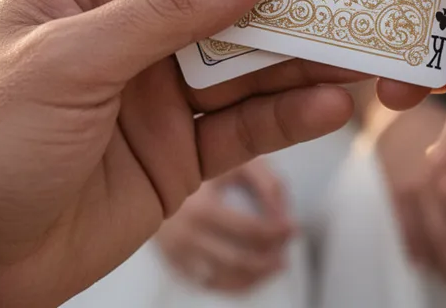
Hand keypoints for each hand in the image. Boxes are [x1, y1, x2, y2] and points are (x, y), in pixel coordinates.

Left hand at [0, 0, 369, 306]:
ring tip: (361, 44)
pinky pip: (244, 128)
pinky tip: (330, 104)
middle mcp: (128, 32)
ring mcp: (158, 94)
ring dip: (301, 56)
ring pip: (245, 65)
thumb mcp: (69, 58)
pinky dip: (288, 116)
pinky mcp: (179, 153)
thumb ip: (167, 11)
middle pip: (221, 0)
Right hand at [158, 159, 293, 292]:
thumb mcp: (236, 162)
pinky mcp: (175, 263)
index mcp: (201, 207)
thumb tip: (283, 216)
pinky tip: (255, 274)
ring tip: (278, 265)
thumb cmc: (205, 164)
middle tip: (287, 250)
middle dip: (269, 258)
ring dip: (257, 275)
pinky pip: (210, 283)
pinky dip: (237, 284)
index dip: (276, 232)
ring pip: (224, 278)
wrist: (151, 174)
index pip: (249, 230)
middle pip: (238, 260)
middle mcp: (187, 235)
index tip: (294, 227)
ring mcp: (178, 254)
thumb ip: (266, 183)